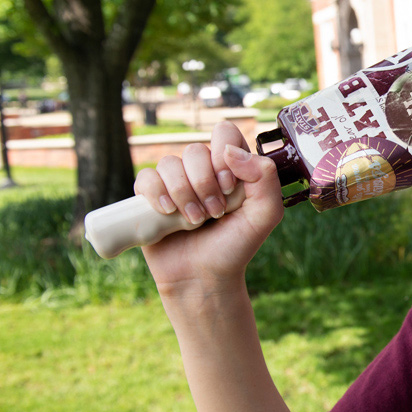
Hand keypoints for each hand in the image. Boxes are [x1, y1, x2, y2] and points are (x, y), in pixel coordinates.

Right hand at [135, 120, 283, 293]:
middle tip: (215, 213)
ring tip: (194, 221)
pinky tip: (167, 212)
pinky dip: (156, 193)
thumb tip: (230, 151)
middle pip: (194, 150)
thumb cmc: (236, 246)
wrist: (204, 277)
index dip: (224, 156)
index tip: (230, 188)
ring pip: (169, 163)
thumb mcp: (265, 214)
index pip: (224, 133)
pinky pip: (145, 177)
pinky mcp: (151, 196)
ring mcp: (176, 181)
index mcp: (232, 167)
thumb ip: (264, 177)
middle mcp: (203, 169)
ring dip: (183, 194)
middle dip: (204, 184)